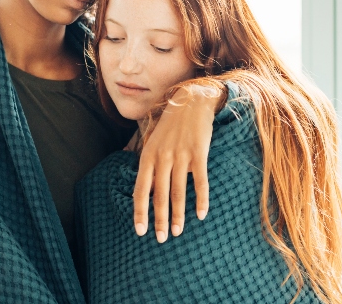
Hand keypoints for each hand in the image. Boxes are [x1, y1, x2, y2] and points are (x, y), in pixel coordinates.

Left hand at [134, 84, 221, 242]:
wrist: (192, 101)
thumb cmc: (171, 123)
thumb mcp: (151, 139)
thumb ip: (146, 161)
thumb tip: (139, 181)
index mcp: (147, 156)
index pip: (141, 190)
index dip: (140, 212)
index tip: (141, 231)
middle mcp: (162, 158)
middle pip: (160, 196)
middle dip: (159, 220)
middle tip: (161, 239)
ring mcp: (181, 156)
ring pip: (178, 193)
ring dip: (178, 215)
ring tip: (177, 232)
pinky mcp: (199, 154)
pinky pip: (200, 182)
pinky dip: (201, 200)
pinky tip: (202, 215)